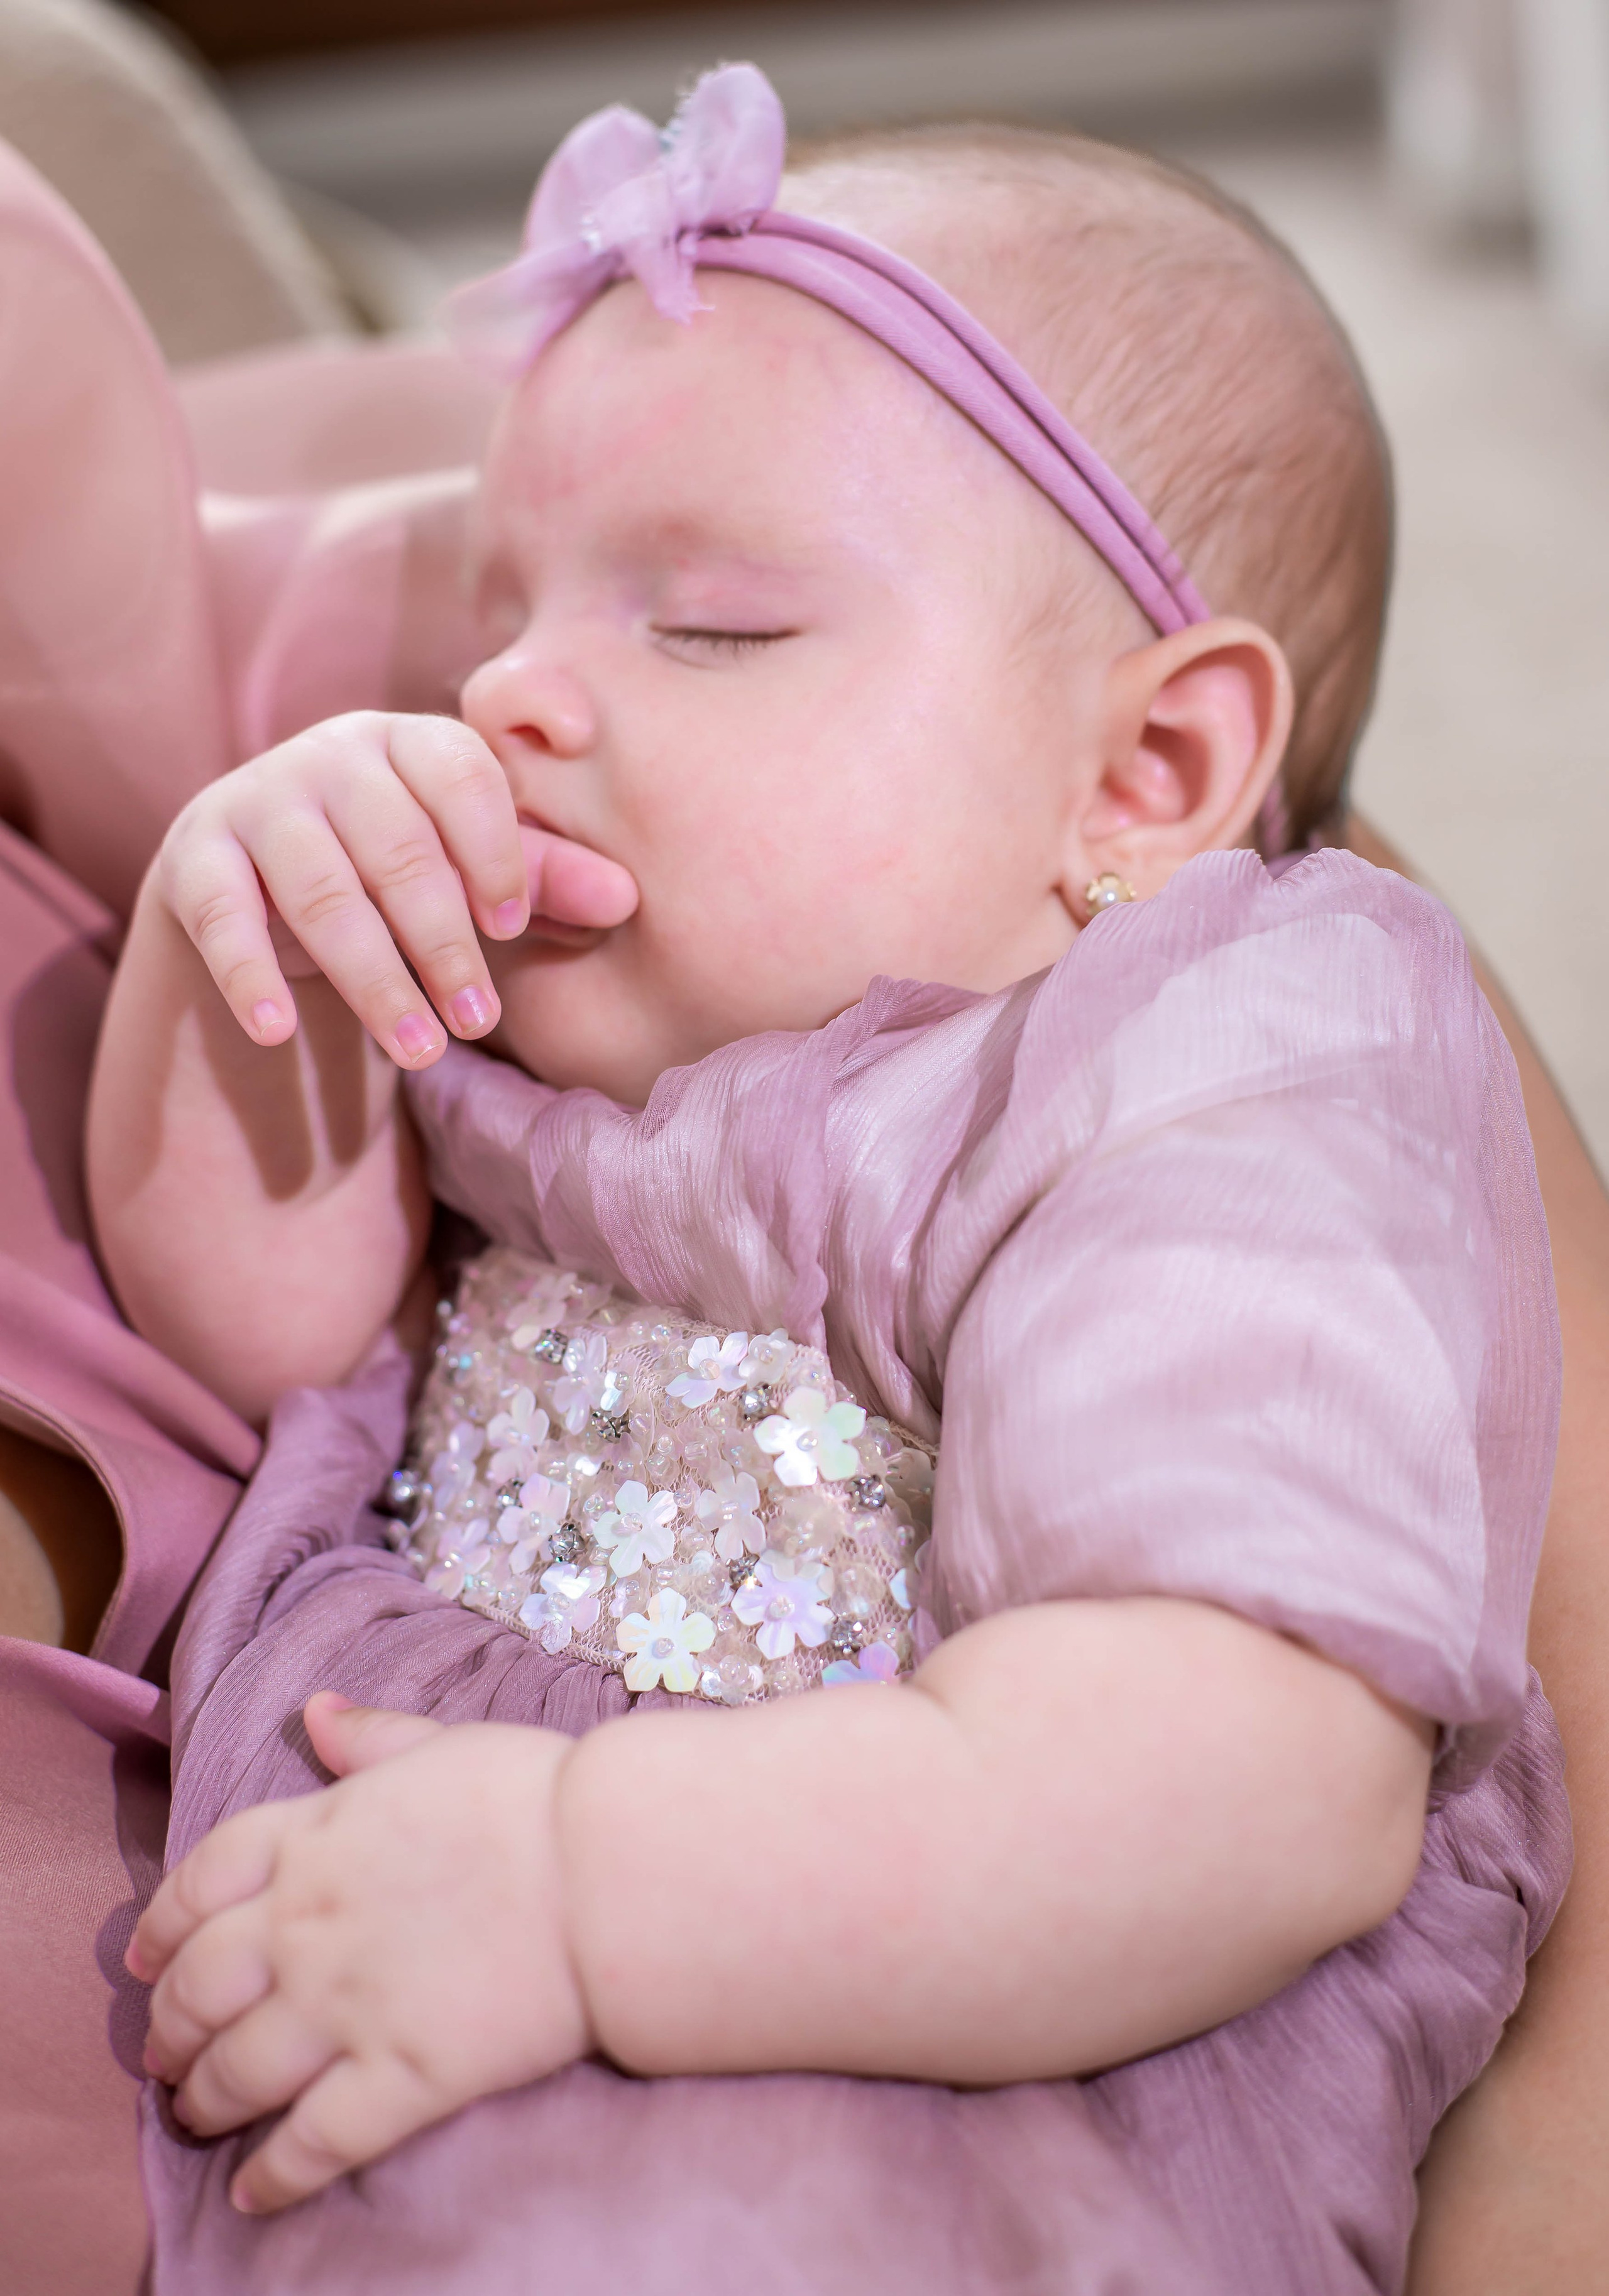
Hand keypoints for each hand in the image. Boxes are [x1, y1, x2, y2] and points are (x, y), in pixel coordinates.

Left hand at [128, 1694, 591, 2212]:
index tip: (144, 1957)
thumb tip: (315, 1712)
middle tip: (163, 2052)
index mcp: (314, 1837)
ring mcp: (345, 2007)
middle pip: (199, 1985)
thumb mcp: (441, 1746)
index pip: (201, 1882)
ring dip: (204, 2099)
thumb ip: (371, 1738)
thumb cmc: (535, 1797)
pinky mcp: (397, 2078)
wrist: (605, 1869)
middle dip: (169, 2026)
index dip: (161, 1925)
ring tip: (195, 2115)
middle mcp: (306, 1925)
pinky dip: (273, 2177)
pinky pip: (311, 2142)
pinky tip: (253, 2194)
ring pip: (236, 2070)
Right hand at [156, 711, 637, 1069]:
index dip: (493, 852)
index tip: (512, 929)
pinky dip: (246, 974)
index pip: (461, 776)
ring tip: (421, 1052)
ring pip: (321, 894)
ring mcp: (255, 800)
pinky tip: (276, 1031)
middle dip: (442, 944)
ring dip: (374, 981)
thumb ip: (541, 880)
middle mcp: (330, 754)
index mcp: (410, 741)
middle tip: (479, 1021)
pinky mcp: (194, 857)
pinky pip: (221, 916)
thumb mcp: (470, 874)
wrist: (265, 890)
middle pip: (396, 849)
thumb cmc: (397, 875)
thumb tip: (626, 898)